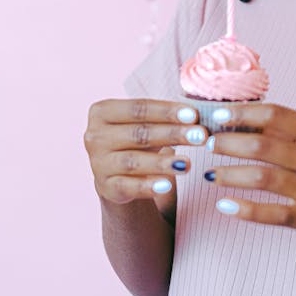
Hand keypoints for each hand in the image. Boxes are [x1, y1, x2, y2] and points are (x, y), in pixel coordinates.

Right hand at [84, 99, 207, 209]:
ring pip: (134, 161)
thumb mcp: (147, 124)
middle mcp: (94, 136)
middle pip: (139, 133)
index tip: (194, 115)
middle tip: (200, 136)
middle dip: (173, 134)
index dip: (167, 111)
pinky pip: (128, 186)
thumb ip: (167, 117)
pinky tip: (167, 185)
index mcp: (102, 111)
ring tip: (188, 163)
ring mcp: (98, 163)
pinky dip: (148, 186)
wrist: (120, 174)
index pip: (139, 108)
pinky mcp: (104, 187)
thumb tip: (199, 114)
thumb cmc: (139, 140)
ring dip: (163, 162)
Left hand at [207, 103, 295, 250]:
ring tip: (209, 174)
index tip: (218, 114)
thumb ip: (291, 131)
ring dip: (230, 174)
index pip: (276, 114)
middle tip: (207, 143)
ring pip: (262, 178)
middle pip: (264, 144)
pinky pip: (272, 213)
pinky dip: (245, 209)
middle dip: (229, 142)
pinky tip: (225, 205)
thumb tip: (244, 118)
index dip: (243, 113)